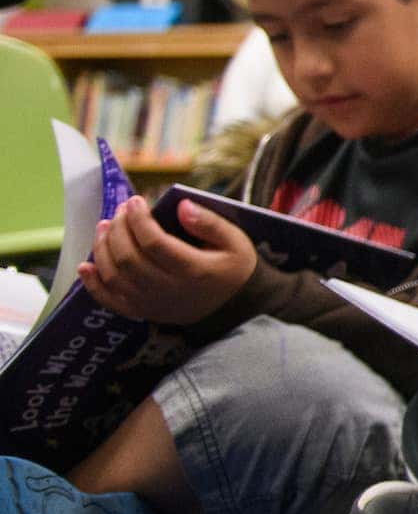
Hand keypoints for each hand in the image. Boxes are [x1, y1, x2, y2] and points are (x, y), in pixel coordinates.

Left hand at [81, 195, 257, 326]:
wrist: (235, 307)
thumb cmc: (234, 269)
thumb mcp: (236, 242)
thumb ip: (210, 223)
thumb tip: (181, 205)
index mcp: (193, 271)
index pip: (153, 242)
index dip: (139, 219)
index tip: (136, 201)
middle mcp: (169, 290)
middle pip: (129, 257)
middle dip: (118, 228)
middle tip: (121, 210)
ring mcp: (152, 304)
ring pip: (114, 275)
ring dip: (102, 248)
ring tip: (105, 226)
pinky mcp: (142, 312)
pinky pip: (109, 301)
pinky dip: (93, 284)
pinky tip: (85, 266)